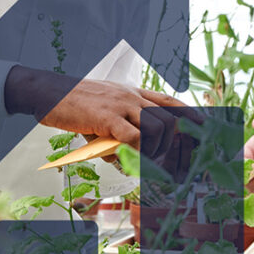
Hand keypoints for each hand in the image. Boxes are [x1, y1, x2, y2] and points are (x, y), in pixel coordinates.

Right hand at [4, 65, 191, 157]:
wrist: (48, 92)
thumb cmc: (74, 104)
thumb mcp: (101, 114)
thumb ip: (116, 134)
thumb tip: (123, 160)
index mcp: (133, 93)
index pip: (171, 101)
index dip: (191, 115)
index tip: (205, 128)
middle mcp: (132, 96)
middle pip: (169, 118)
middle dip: (171, 143)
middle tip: (160, 161)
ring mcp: (121, 105)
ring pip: (156, 127)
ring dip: (154, 150)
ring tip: (141, 162)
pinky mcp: (107, 117)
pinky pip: (133, 136)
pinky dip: (136, 151)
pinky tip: (127, 159)